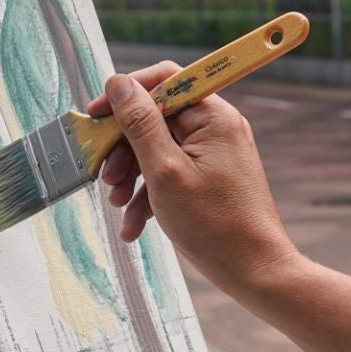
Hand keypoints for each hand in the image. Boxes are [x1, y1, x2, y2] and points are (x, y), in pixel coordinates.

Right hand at [92, 65, 299, 295]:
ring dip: (132, 176)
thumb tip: (119, 83)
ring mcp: (214, 155)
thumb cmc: (215, 225)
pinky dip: (149, 195)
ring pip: (158, 149)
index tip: (96, 115)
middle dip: (124, 147)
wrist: (253, 271)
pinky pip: (171, 174)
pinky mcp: (209, 179)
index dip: (125, 94)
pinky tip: (134, 226)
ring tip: (117, 204)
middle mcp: (217, 129)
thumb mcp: (165, 171)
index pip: (164, 80)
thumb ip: (140, 124)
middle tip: (105, 176)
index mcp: (213, 117)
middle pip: (156, 118)